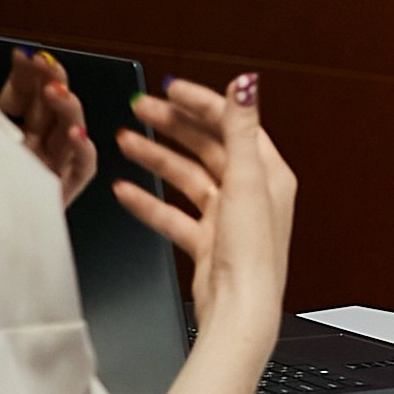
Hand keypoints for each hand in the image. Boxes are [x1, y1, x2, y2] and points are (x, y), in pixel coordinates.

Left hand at [0, 47, 97, 206]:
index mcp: (5, 132)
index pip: (25, 96)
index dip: (26, 74)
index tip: (17, 54)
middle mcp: (29, 149)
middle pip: (50, 108)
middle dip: (52, 81)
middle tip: (43, 63)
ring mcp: (47, 169)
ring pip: (71, 130)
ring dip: (69, 107)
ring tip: (55, 90)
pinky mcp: (58, 192)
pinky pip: (82, 169)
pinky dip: (84, 150)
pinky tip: (76, 133)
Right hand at [111, 74, 295, 352]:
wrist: (239, 310)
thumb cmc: (252, 252)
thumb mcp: (246, 180)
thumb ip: (241, 129)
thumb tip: (247, 83)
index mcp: (268, 172)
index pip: (232, 123)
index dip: (200, 102)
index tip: (169, 88)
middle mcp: (251, 191)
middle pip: (207, 146)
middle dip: (172, 125)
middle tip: (139, 108)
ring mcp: (227, 216)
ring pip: (186, 177)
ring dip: (155, 158)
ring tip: (124, 141)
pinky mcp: (208, 241)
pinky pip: (173, 214)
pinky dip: (149, 202)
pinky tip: (125, 190)